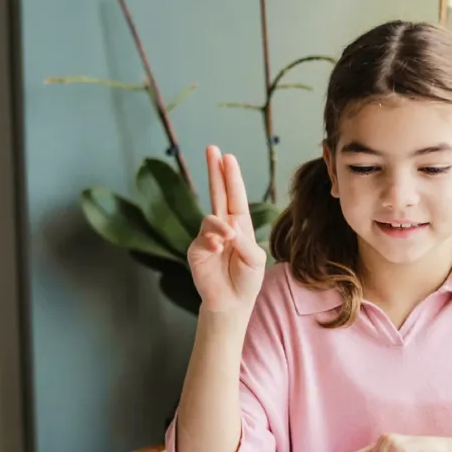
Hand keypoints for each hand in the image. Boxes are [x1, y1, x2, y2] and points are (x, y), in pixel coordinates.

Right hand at [187, 146, 267, 312]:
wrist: (232, 303)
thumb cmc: (247, 280)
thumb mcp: (254, 259)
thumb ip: (244, 242)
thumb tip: (228, 227)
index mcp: (240, 225)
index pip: (235, 196)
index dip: (231, 177)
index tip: (227, 157)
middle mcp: (223, 226)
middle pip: (217, 193)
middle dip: (215, 171)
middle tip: (212, 148)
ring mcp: (208, 237)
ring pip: (211, 218)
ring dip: (221, 226)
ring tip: (229, 239)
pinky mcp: (196, 250)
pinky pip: (203, 238)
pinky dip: (212, 240)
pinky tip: (219, 248)